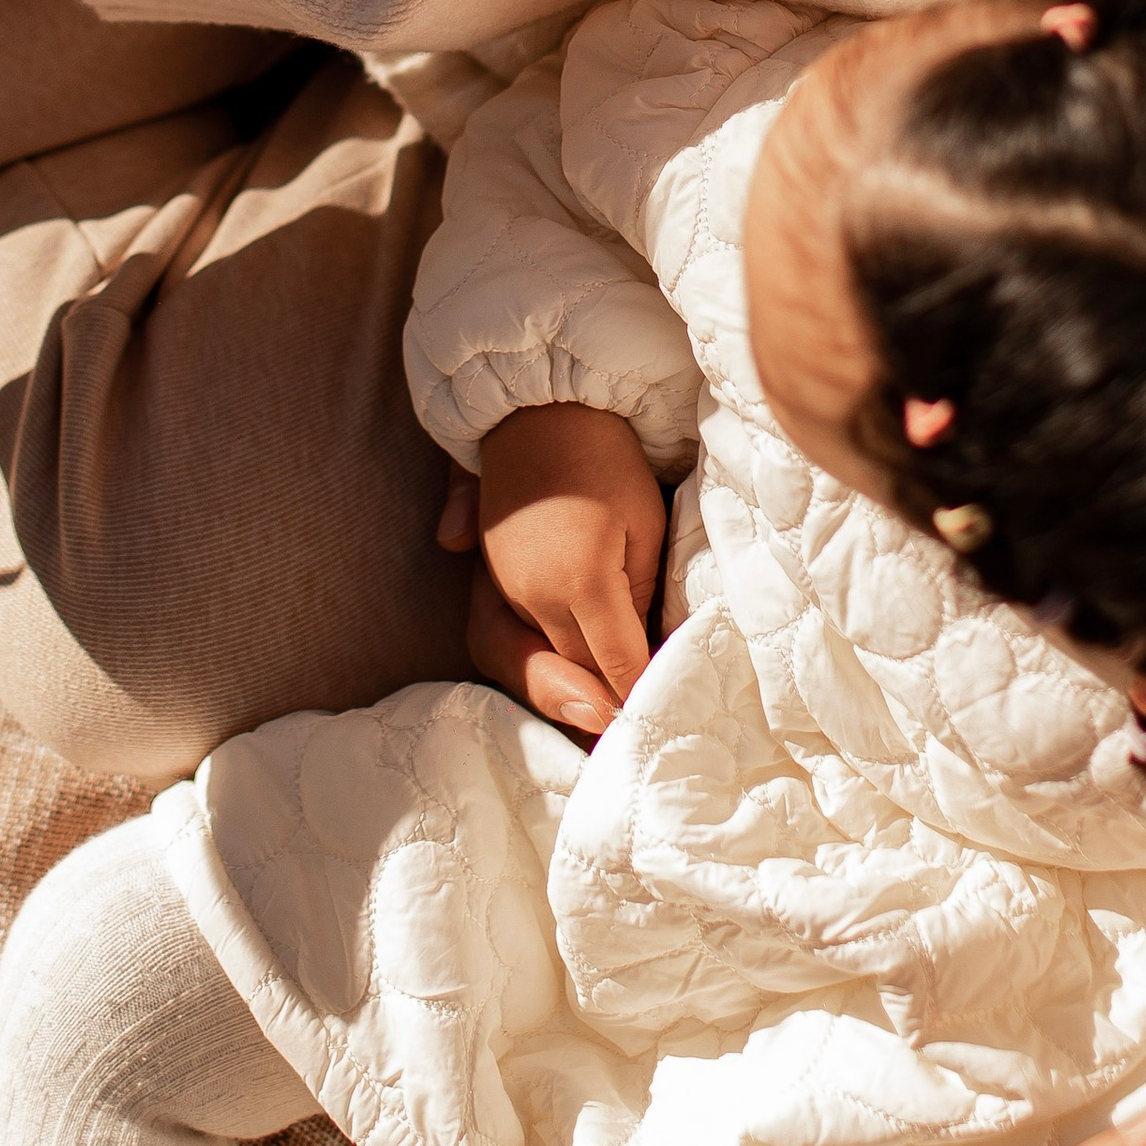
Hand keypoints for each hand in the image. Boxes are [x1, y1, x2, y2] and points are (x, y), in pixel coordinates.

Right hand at [466, 406, 668, 733]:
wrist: (543, 406)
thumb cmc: (608, 459)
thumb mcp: (645, 527)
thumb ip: (642, 600)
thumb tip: (645, 658)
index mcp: (578, 581)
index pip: (617, 661)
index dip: (638, 695)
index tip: (660, 722)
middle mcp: (528, 592)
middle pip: (565, 669)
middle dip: (596, 706)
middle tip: (623, 739)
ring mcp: (500, 583)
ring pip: (525, 659)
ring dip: (554, 690)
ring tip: (589, 718)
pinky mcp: (486, 572)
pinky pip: (500, 634)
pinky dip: (527, 660)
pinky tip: (554, 677)